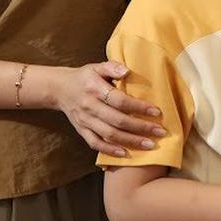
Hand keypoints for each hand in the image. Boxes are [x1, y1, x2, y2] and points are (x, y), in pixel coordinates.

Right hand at [48, 62, 166, 157]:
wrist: (60, 89)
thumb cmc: (85, 77)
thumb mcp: (97, 66)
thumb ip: (112, 67)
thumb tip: (127, 71)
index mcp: (94, 89)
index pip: (119, 100)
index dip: (138, 107)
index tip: (157, 112)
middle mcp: (89, 106)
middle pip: (117, 120)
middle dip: (140, 128)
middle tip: (160, 132)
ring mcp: (84, 120)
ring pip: (108, 134)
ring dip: (130, 141)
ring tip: (149, 145)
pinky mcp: (81, 130)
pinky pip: (95, 143)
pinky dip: (109, 150)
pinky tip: (125, 154)